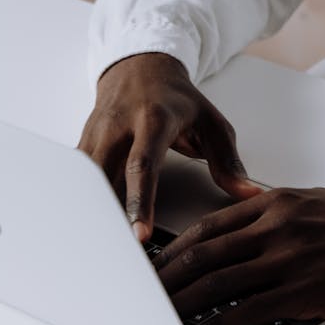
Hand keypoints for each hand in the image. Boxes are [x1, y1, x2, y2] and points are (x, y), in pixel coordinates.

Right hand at [78, 52, 261, 239]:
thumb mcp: (211, 122)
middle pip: (103, 176)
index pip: (143, 164)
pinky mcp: (82, 146)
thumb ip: (228, 160)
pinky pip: (76, 181)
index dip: (141, 201)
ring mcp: (95, 135)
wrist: (141, 69)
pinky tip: (89, 232)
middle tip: (116, 255)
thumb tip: (247, 193)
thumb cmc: (177, 100)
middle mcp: (118, 126)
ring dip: (90, 215)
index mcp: (153, 119)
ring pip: (83, 181)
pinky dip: (82, 206)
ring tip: (100, 252)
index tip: (140, 234)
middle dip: (106, 216)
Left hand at [153, 187, 324, 324]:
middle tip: (144, 297)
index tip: (156, 266)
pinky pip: (249, 310)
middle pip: (204, 254)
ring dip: (183, 304)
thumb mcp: (315, 201)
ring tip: (161, 321)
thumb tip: (244, 223)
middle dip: (167, 278)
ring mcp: (289, 259)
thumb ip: (276, 211)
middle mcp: (276, 227)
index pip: (210, 226)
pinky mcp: (306, 291)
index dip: (176, 248)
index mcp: (276, 204)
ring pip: (219, 282)